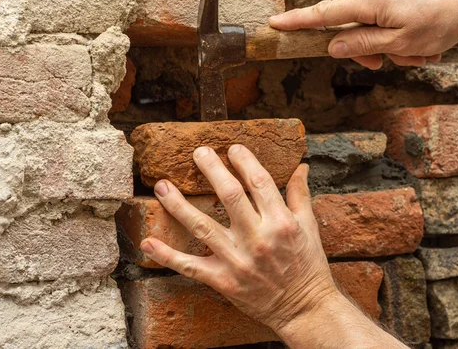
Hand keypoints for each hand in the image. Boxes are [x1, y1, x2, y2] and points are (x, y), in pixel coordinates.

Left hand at [139, 145, 337, 331]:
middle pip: (229, 195)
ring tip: (162, 185)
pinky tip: (148, 243)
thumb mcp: (310, 227)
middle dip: (211, 169)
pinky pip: (190, 267)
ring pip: (202, 226)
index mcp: (281, 222)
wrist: (304, 309)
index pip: (259, 182)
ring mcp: (238, 260)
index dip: (244, 161)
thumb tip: (301, 167)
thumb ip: (301, 195)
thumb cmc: (308, 264)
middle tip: (198, 152)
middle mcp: (258, 238)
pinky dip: (167, 256)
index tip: (233, 149)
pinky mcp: (223, 280)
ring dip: (178, 205)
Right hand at [269, 0, 457, 68]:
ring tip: (419, 53)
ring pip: (374, 29)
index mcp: (370, 2)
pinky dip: (402, 38)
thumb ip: (362, 44)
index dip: (298, 21)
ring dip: (392, 48)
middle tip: (390, 62)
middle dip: (370, 51)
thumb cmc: (441, 21)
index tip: (276, 24)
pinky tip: (423, 45)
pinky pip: (389, 22)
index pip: (325, 14)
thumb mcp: (399, 42)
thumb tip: (333, 45)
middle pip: (353, 29)